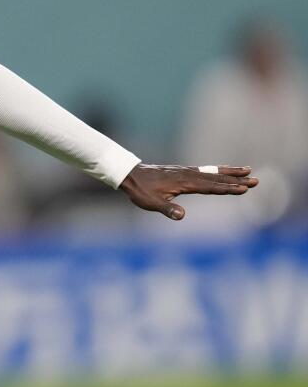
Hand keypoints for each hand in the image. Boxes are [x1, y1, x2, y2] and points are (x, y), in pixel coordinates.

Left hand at [119, 164, 257, 219]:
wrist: (130, 175)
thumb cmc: (141, 191)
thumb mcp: (151, 203)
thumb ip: (168, 209)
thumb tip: (182, 216)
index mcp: (184, 183)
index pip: (210, 187)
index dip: (227, 189)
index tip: (244, 189)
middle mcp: (188, 175)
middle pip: (216, 178)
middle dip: (236, 180)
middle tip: (256, 180)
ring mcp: (186, 171)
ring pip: (213, 172)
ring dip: (230, 172)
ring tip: (248, 170)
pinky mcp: (183, 171)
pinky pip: (205, 170)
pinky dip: (217, 170)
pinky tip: (224, 171)